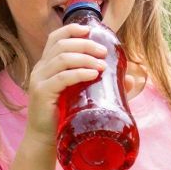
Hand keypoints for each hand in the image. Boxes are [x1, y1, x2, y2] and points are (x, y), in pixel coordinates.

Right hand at [22, 21, 110, 141]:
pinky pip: (61, 78)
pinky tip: (93, 74)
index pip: (55, 38)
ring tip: (102, 65)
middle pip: (61, 45)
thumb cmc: (64, 115)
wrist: (45, 139)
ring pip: (62, 59)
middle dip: (85, 45)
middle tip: (103, 52)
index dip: (72, 30)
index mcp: (47, 65)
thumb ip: (106, 85)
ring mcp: (39, 80)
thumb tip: (130, 79)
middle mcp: (40, 69)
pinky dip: (79, 73)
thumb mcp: (84, 95)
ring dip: (85, 58)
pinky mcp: (41, 94)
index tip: (90, 30)